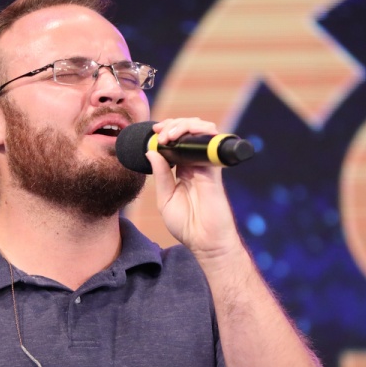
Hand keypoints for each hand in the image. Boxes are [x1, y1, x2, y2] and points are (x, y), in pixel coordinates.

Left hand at [145, 117, 240, 255]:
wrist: (205, 242)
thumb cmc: (187, 225)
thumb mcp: (164, 198)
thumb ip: (160, 175)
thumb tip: (151, 151)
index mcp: (183, 169)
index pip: (177, 141)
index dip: (167, 130)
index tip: (154, 132)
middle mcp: (196, 164)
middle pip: (189, 131)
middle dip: (174, 124)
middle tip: (160, 133)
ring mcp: (206, 165)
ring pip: (201, 131)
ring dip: (184, 125)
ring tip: (168, 135)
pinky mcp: (214, 170)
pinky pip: (209, 145)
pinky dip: (197, 134)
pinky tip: (180, 139)